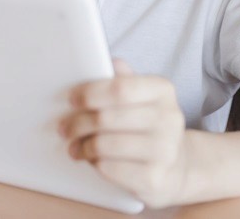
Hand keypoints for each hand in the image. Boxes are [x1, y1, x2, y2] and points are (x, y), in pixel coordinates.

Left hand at [59, 59, 188, 207]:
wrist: (176, 167)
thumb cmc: (149, 127)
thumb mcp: (142, 98)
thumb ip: (123, 80)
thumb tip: (108, 62)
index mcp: (163, 90)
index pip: (119, 88)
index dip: (90, 93)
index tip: (72, 99)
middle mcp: (169, 118)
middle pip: (107, 118)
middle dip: (78, 123)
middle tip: (64, 128)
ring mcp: (165, 150)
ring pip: (105, 144)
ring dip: (83, 146)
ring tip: (74, 146)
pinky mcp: (154, 178)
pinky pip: (110, 169)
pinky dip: (94, 163)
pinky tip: (91, 160)